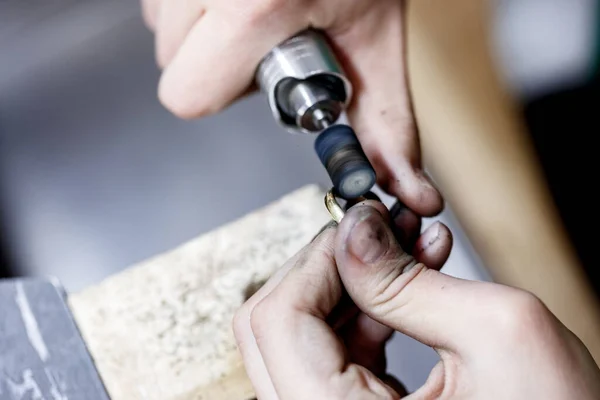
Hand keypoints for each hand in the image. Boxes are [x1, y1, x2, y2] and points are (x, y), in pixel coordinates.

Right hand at [141, 0, 442, 216]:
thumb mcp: (377, 46)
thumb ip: (387, 125)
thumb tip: (412, 197)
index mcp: (253, 7)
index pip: (188, 96)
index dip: (225, 94)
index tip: (259, 71)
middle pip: (171, 63)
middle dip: (215, 63)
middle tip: (261, 36)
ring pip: (158, 24)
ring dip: (200, 29)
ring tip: (251, 8)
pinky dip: (191, 1)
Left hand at [233, 202, 599, 398]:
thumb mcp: (497, 333)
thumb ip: (408, 278)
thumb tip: (353, 229)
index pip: (275, 324)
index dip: (314, 260)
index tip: (354, 227)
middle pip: (274, 330)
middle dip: (330, 267)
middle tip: (376, 232)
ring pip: (303, 337)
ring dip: (353, 283)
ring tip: (408, 249)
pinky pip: (335, 355)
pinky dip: (369, 312)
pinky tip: (410, 283)